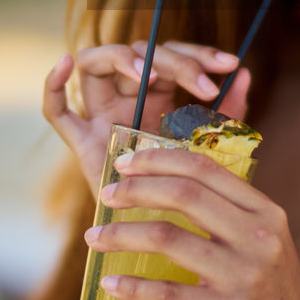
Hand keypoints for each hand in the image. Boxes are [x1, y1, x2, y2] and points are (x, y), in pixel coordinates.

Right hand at [42, 41, 250, 196]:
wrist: (176, 245)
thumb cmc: (196, 194)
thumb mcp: (216, 147)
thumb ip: (228, 111)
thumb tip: (246, 72)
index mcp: (160, 95)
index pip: (172, 53)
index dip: (198, 53)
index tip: (229, 64)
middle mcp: (127, 100)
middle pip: (138, 54)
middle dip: (174, 60)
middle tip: (204, 85)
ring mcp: (101, 118)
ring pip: (97, 64)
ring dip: (123, 59)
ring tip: (150, 74)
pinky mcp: (82, 143)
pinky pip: (56, 111)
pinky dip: (53, 84)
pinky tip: (65, 64)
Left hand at [83, 147, 299, 299]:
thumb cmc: (264, 289)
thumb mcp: (259, 241)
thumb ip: (225, 211)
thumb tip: (161, 179)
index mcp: (265, 211)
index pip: (205, 169)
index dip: (159, 159)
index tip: (125, 163)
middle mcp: (260, 237)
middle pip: (185, 195)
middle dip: (136, 189)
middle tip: (106, 194)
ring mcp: (247, 276)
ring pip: (169, 239)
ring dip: (122, 235)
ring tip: (94, 237)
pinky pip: (170, 293)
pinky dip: (133, 286)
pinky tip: (110, 284)